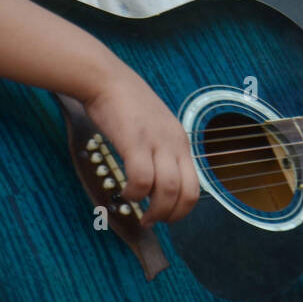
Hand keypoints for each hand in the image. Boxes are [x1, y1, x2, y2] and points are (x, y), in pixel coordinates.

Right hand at [80, 66, 198, 225]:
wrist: (107, 80)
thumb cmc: (127, 105)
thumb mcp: (156, 127)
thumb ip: (161, 151)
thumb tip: (157, 181)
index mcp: (181, 142)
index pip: (195, 187)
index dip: (182, 210)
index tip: (166, 217)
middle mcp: (174, 143)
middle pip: (187, 193)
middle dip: (171, 215)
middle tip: (153, 222)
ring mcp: (156, 142)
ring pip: (168, 189)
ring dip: (154, 210)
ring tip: (140, 213)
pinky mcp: (135, 141)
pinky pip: (142, 178)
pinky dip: (135, 193)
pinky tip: (126, 192)